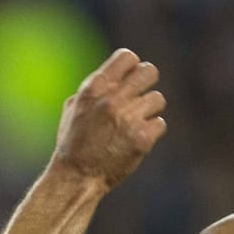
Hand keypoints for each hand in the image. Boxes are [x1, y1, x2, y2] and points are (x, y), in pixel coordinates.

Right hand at [50, 49, 167, 189]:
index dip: (131, 66)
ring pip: (158, 98)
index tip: (129, 78)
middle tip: (140, 96)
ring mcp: (129, 118)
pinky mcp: (142, 138)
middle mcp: (112, 99)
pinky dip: (151, 131)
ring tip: (136, 122)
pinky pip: (160, 123)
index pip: (127, 57)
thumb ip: (96, 88)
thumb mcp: (74, 107)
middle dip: (147, 83)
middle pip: (149, 71)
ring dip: (150, 110)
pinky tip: (138, 138)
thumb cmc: (73, 142)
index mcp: (95, 87)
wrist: (77, 176)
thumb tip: (115, 74)